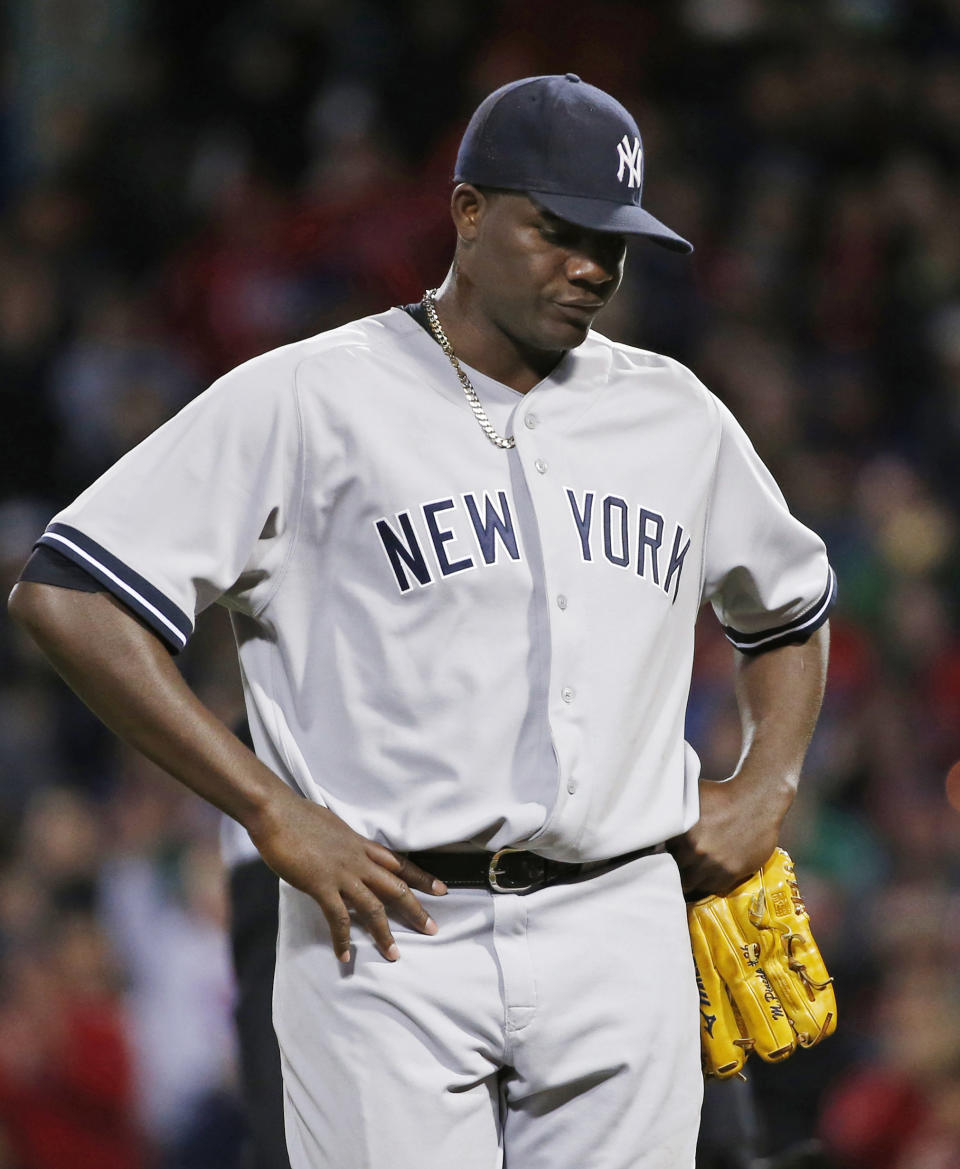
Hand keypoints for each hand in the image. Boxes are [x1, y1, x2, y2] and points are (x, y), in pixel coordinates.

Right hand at [248, 792, 446, 963]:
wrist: (277, 812)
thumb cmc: (297, 815)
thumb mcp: (331, 826)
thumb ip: (342, 842)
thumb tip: (343, 847)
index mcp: (360, 844)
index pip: (399, 862)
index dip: (422, 877)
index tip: (441, 889)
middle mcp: (357, 859)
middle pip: (395, 887)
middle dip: (415, 909)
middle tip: (432, 929)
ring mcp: (341, 872)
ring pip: (373, 906)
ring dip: (384, 932)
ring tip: (394, 954)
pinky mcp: (321, 884)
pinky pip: (338, 917)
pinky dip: (343, 938)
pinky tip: (345, 955)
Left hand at [668, 774, 785, 898]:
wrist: (758, 800)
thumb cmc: (722, 794)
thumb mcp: (691, 796)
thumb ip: (672, 810)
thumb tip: (650, 815)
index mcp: (681, 833)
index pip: (658, 855)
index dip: (657, 856)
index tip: (656, 856)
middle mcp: (696, 852)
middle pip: (674, 871)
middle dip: (672, 868)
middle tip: (672, 865)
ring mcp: (715, 865)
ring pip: (692, 883)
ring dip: (690, 877)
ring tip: (690, 870)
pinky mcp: (732, 873)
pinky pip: (713, 887)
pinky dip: (709, 881)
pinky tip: (708, 871)